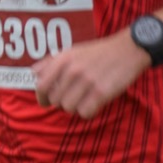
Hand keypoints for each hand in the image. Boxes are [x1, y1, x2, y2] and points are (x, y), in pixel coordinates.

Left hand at [33, 35, 148, 119]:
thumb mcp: (74, 50)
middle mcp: (72, 70)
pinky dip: (89, 111)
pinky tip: (95, 102)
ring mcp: (87, 81)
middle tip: (75, 97)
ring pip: (69, 108)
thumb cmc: (99, 52)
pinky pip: (85, 113)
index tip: (47, 102)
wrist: (128, 49)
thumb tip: (33, 72)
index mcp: (63, 59)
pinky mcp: (101, 92)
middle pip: (55, 101)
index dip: (42, 98)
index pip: (41, 86)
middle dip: (63, 102)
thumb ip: (52, 62)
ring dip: (76, 107)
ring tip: (86, 98)